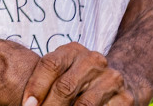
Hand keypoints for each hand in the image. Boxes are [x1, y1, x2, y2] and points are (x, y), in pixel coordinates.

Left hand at [19, 42, 135, 105]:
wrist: (120, 81)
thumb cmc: (79, 78)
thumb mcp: (64, 70)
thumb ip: (46, 80)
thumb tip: (27, 102)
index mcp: (73, 50)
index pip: (50, 65)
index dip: (35, 87)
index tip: (27, 104)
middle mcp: (94, 61)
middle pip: (65, 87)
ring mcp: (112, 79)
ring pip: (83, 104)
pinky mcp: (125, 98)